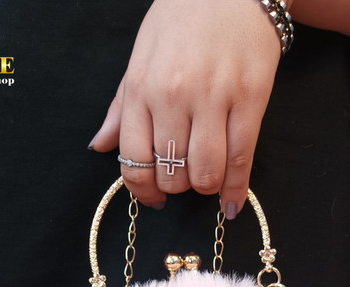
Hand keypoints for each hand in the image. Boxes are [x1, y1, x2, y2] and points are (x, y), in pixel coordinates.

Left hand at [90, 0, 281, 217]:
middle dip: (175, 188)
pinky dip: (235, 189)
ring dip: (203, 188)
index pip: (133, 161)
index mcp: (141, 88)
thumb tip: (100, 147)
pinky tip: (231, 203)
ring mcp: (214, 98)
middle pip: (171, 173)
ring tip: (206, 181)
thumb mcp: (139, 57)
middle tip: (183, 181)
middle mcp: (174, 96)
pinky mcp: (250, 99)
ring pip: (204, 173)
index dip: (143, 191)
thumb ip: (120, 108)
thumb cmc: (181, 19)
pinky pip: (241, 159)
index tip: (153, 199)